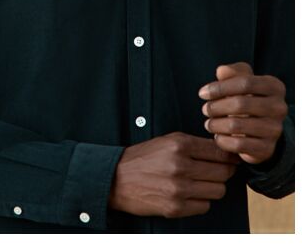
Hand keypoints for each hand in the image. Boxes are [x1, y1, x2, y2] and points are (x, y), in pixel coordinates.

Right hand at [108, 132, 240, 218]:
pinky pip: (205, 206)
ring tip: (201, 182)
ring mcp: (178, 188)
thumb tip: (223, 151)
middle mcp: (180, 166)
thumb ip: (194, 144)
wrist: (117, 178)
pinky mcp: (175, 207)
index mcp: (179, 145)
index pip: (219, 151)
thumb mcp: (168, 141)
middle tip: (218, 170)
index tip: (230, 158)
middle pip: (223, 172)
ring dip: (213, 187)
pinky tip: (191, 193)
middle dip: (224, 171)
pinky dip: (201, 201)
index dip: (229, 156)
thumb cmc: (144, 158)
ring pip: (218, 190)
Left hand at [198, 61, 287, 164]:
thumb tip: (221, 71)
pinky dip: (222, 140)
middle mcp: (279, 108)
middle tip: (205, 110)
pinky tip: (217, 136)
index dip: (220, 87)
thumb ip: (232, 72)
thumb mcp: (242, 81)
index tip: (202, 93)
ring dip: (216, 124)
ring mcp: (275, 129)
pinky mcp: (267, 149)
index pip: (244, 82)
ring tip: (209, 123)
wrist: (261, 130)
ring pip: (236, 125)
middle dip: (216, 106)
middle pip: (240, 104)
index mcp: (274, 86)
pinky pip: (238, 144)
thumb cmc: (247, 99)